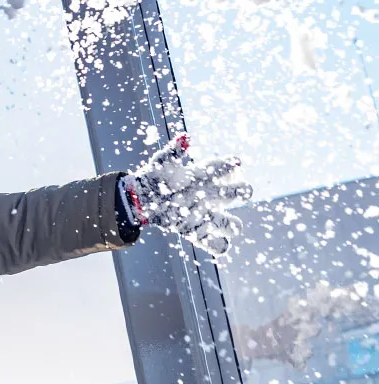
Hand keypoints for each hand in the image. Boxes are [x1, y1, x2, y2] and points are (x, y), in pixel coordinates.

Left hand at [121, 134, 251, 255]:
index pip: (226, 168)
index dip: (231, 165)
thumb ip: (174, 151)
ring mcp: (207, 216)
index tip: (235, 163)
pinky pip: (217, 245)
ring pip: (232, 225)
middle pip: (239, 193)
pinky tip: (208, 238)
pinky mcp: (197, 233)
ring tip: (213, 220)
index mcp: (206, 176)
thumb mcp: (162, 163)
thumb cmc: (155, 177)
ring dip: (229, 223)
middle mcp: (212, 196)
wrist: (142, 199)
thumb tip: (186, 137)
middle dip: (242, 191)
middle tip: (237, 191)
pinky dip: (217, 245)